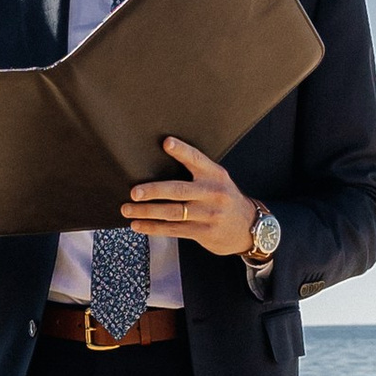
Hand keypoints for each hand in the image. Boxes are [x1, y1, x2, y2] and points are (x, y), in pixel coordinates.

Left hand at [120, 136, 257, 257]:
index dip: (181, 151)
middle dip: (153, 191)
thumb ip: (197, 172)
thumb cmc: (224, 199)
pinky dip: (153, 228)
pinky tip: (138, 225)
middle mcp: (212, 193)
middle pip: (178, 190)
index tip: (166, 143)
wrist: (249, 227)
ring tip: (127, 210)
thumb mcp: (219, 180)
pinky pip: (173, 230)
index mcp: (215, 174)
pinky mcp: (203, 232)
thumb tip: (159, 163)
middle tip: (134, 192)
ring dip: (146, 212)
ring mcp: (208, 214)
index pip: (196, 159)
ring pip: (172, 213)